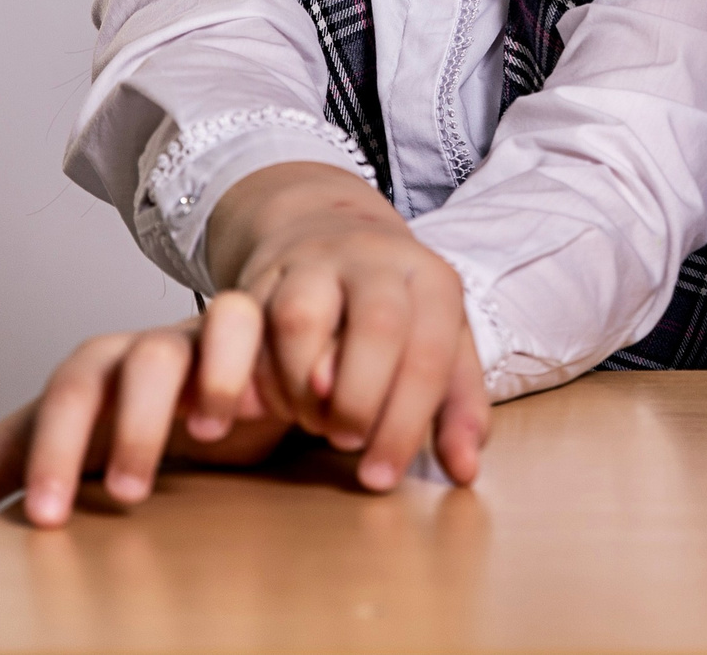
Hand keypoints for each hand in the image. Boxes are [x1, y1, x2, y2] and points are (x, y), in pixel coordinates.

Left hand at [0, 295, 292, 557]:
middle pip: (139, 361)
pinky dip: (295, 361)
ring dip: (219, 379)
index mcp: (99, 371)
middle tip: (127, 496)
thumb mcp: (55, 452)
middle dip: (134, 426)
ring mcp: (224, 340)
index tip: (43, 519)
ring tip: (222, 438)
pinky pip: (286, 328)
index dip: (53, 451)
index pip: (63, 396)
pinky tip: (300, 407)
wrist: (215, 380)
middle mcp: (160, 346)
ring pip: (222, 326)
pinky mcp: (281, 342)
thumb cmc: (130, 424)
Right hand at [207, 164, 490, 493]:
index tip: (380, 476)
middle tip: (346, 442)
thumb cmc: (399, 310)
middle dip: (359, 399)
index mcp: (432, 279)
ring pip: (302, 318)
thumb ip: (456, 407)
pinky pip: (242, 320)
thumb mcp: (441, 345)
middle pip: (377, 325)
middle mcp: (377, 260)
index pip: (430, 352)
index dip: (405, 421)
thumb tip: (464, 472)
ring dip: (300, 386)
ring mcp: (314, 262)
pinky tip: (255, 409)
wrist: (330, 231)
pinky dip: (245, 374)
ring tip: (307, 421)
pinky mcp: (260, 275)